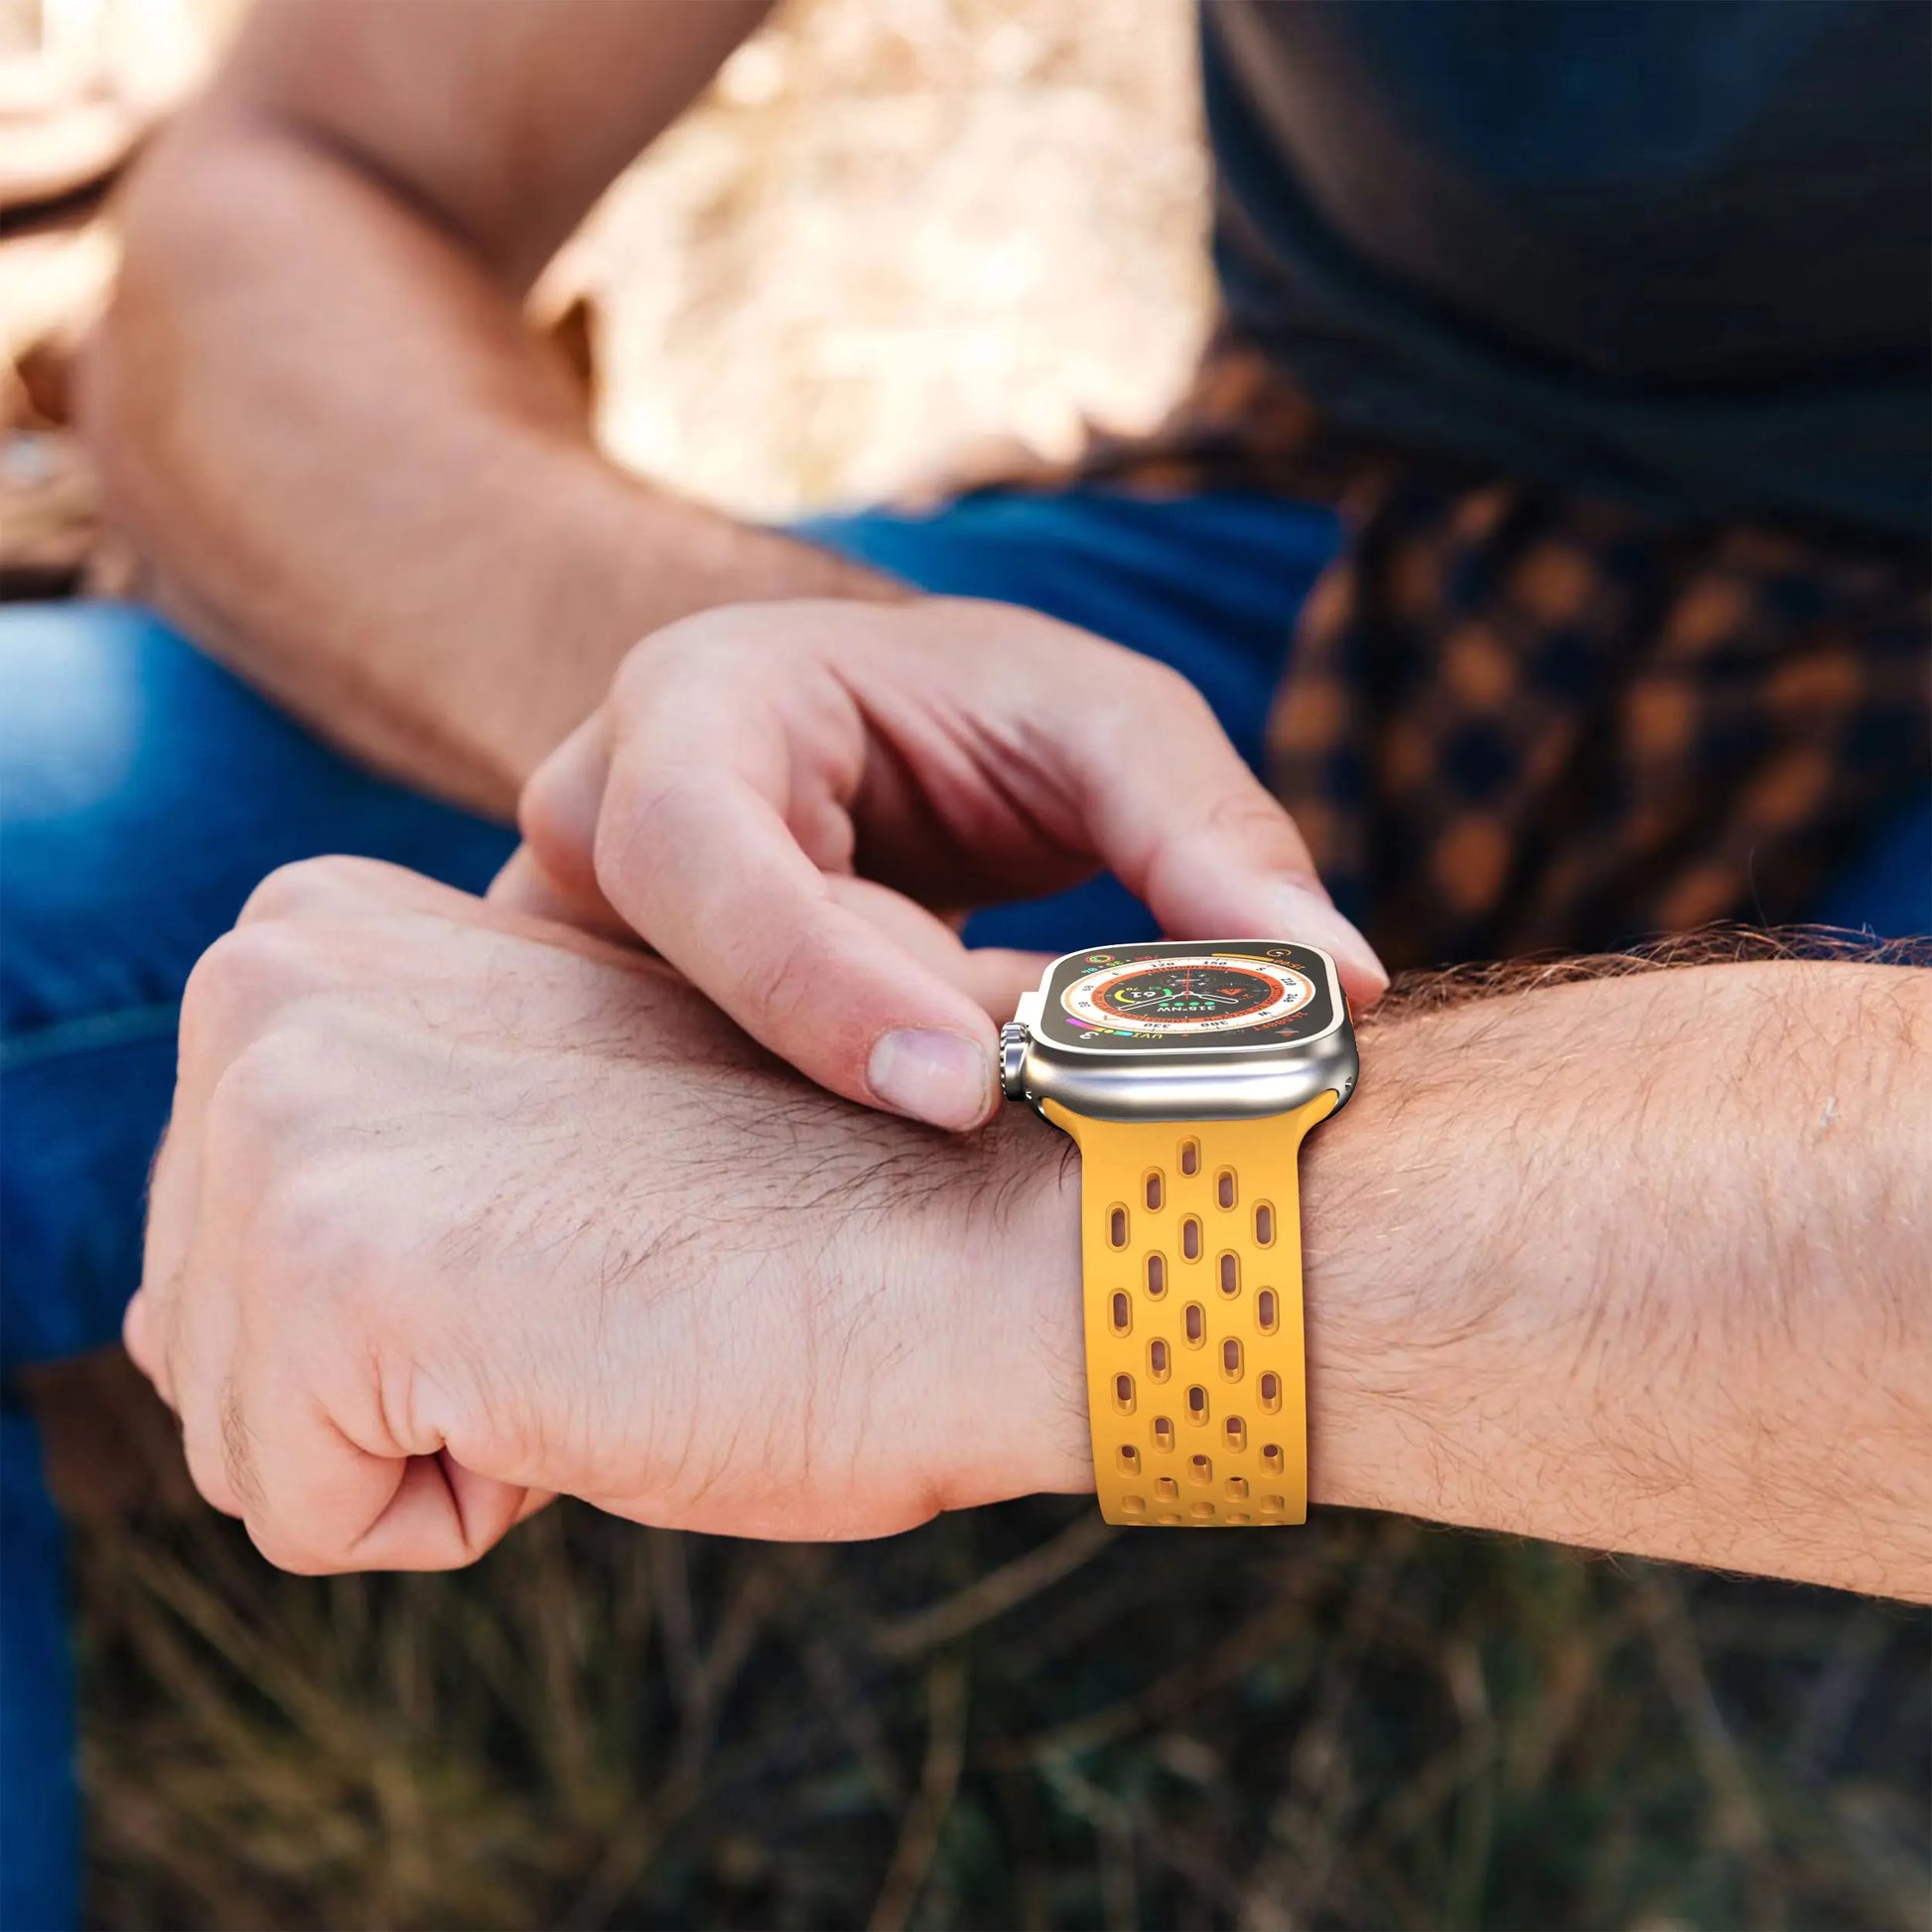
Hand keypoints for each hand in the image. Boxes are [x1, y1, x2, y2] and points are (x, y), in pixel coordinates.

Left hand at [126, 857, 1089, 1572]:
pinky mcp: (341, 1264)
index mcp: (310, 932)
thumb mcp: (521, 1126)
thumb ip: (362, 1148)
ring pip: (235, 1425)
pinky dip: (457, 1507)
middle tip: (598, 1277)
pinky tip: (592, 1380)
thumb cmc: (788, 1200)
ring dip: (426, 1437)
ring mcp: (287, 1113)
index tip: (581, 1221)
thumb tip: (169, 1305)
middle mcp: (266, 983)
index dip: (415, 1285)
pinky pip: (299, 1509)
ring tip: (597, 1316)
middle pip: (201, 1325)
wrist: (977, 1234)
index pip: (221, 1222)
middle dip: (392, 1369)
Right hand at [492, 598, 1385, 1131]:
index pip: (701, 853)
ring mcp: (593, 940)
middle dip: (845, 1069)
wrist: (881, 752)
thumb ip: (1208, 834)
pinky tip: (913, 1174)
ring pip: (668, 1074)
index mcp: (699, 703)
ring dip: (818, 1124)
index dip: (815, 981)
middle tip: (1010, 1141)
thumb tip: (1343, 982)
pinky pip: (686, 1121)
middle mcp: (604, 817)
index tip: (961, 1092)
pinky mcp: (621, 1030)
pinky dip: (805, 1147)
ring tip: (968, 1155)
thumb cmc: (985, 718)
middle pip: (678, 983)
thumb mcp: (1106, 726)